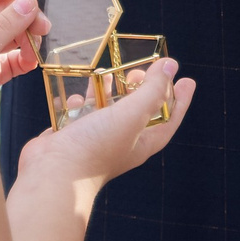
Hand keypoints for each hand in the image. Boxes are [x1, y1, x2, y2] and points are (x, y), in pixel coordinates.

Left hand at [0, 0, 50, 88]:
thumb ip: (5, 24)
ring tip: (34, 51)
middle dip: (27, 18)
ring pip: (13, 35)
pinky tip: (31, 63)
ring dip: (29, 40)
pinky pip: (13, 59)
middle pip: (6, 12)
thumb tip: (30, 2)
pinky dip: (25, 59)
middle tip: (44, 26)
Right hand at [12, 56, 195, 194]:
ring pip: (107, 111)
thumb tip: (170, 66)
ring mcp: (95, 139)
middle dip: (142, 89)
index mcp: (141, 142)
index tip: (187, 80)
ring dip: (110, 91)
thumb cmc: (95, 148)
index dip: (180, 100)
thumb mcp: (131, 115)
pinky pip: (80, 114)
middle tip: (140, 69)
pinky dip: (81, 101)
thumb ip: (152, 90)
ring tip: (110, 73)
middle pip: (138, 112)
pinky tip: (78, 94)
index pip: (169, 119)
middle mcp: (120, 142)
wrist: (51, 174)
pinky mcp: (71, 136)